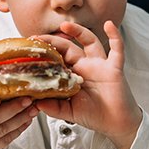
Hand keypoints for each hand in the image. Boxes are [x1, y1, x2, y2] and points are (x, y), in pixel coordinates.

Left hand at [35, 21, 141, 148]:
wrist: (115, 123)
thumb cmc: (94, 115)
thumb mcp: (68, 112)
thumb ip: (52, 107)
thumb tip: (35, 104)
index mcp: (73, 75)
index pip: (57, 58)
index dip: (46, 52)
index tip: (31, 47)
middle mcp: (86, 66)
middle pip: (69, 47)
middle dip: (54, 40)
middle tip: (39, 37)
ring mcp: (100, 65)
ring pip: (90, 42)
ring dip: (79, 32)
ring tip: (66, 25)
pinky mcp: (114, 68)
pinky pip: (117, 49)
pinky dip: (115, 36)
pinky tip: (109, 25)